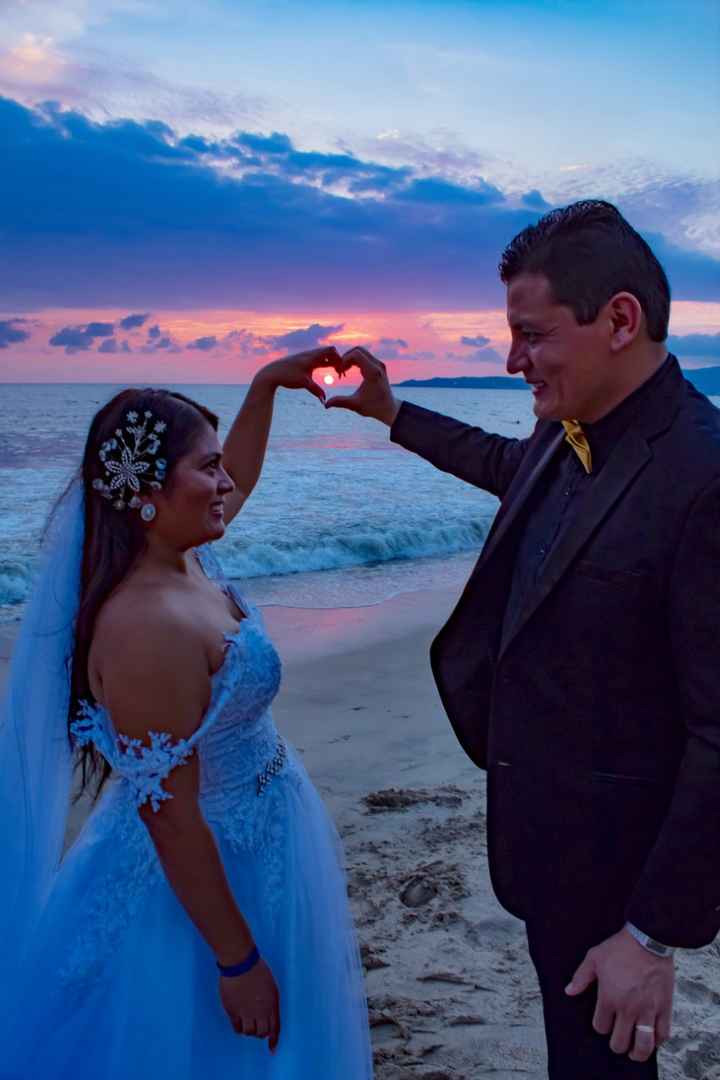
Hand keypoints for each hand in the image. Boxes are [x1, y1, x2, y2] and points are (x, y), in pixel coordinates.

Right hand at [219, 957, 280, 1051]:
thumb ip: (271, 1002)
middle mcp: (260, 1010)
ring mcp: (246, 1011)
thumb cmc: (257, 970)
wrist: (240, 963)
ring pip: (249, 1032)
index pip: (275, 1028)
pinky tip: (239, 1023)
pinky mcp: (233, 1011)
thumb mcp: (271, 986)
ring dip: (249, 1030)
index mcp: (272, 1003)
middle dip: (261, 1033)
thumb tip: (268, 1017)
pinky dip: (239, 1028)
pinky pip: (237, 1028)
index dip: (274, 1040)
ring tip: (247, 1022)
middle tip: (257, 1029)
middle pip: (262, 1032)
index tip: (272, 1049)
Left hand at [254, 346, 343, 402]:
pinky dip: (324, 362)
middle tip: (340, 373)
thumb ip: (316, 390)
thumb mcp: (303, 383)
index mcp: (312, 357)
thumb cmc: (287, 377)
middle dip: (338, 360)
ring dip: (331, 361)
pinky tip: (325, 370)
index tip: (341, 372)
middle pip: (330, 351)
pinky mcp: (303, 360)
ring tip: (335, 372)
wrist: (271, 373)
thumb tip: (325, 401)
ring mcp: (306, 356)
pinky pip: (318, 357)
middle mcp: (310, 354)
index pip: (332, 351)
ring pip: (324, 354)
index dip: (340, 360)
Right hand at [325, 346, 400, 425]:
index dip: (344, 360)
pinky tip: (350, 371)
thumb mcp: (355, 405)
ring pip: (361, 352)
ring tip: (344, 371)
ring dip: (350, 358)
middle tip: (340, 369)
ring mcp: (379, 364)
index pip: (356, 354)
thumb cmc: (373, 407)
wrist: (389, 409)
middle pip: (358, 349)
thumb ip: (340, 402)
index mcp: (372, 372)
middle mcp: (377, 365)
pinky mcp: (379, 366)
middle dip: (346, 357)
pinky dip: (356, 360)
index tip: (340, 372)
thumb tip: (325, 405)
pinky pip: (365, 356)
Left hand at [565, 927, 674, 1061]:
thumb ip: (581, 977)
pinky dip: (658, 1041)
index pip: (601, 1027)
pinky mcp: (664, 1007)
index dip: (600, 1026)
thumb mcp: (594, 958)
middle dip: (617, 1044)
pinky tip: (653, 1039)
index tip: (603, 1021)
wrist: (648, 940)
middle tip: (618, 1041)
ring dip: (637, 1052)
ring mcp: (647, 1010)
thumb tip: (569, 992)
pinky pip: (663, 1034)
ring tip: (634, 1051)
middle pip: (620, 1042)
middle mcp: (628, 1009)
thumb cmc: (620, 948)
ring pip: (643, 1045)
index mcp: (609, 998)